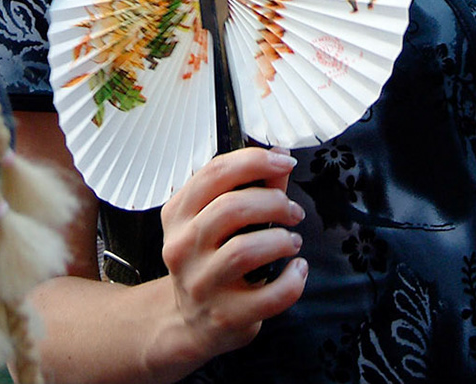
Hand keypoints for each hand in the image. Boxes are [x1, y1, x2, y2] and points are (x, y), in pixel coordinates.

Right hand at [159, 148, 306, 360]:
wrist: (191, 322)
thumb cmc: (209, 262)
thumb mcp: (218, 221)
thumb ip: (251, 186)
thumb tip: (279, 154)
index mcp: (178, 214)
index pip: (214, 173)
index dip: (255, 161)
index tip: (284, 162)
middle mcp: (182, 247)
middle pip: (231, 208)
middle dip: (273, 202)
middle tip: (293, 211)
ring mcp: (201, 284)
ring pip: (244, 250)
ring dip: (280, 239)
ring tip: (292, 241)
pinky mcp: (225, 316)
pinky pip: (268, 296)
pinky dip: (292, 281)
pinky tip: (297, 270)